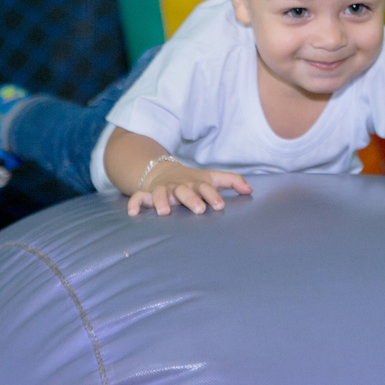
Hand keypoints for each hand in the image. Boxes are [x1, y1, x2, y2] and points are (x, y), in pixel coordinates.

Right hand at [128, 162, 251, 215]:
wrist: (164, 171)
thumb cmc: (193, 180)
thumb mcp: (212, 178)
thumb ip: (232, 181)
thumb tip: (250, 190)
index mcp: (196, 183)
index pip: (206, 187)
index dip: (213, 195)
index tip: (219, 206)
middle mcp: (180, 186)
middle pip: (185, 190)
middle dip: (191, 199)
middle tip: (198, 209)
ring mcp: (163, 189)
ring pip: (161, 193)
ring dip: (163, 201)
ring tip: (165, 212)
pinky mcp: (148, 194)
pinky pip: (139, 198)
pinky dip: (135, 204)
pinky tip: (133, 213)